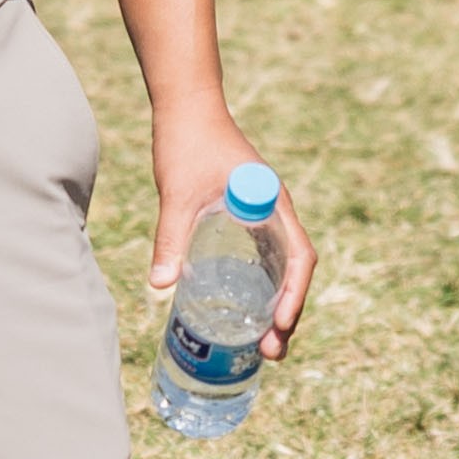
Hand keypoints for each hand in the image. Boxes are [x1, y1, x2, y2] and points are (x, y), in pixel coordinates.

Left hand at [149, 122, 313, 348]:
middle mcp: (275, 212)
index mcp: (271, 203)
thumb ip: (171, 238)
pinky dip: (260, 287)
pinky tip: (243, 309)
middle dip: (287, 313)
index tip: (281, 324)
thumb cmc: (187, 143)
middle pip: (294, 271)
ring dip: (276, 305)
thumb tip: (160, 285)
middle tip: (269, 352)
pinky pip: (263, 259)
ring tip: (262, 345)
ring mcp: (263, 214)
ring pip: (280, 268)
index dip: (294, 294)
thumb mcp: (178, 194)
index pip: (299, 256)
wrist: (186, 107)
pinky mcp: (245, 216)